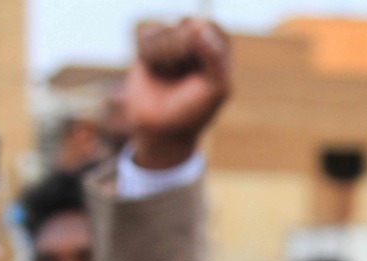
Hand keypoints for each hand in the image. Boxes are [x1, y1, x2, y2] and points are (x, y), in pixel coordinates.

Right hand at [124, 18, 230, 168]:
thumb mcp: (217, 88)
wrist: (161, 131)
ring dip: (165, 56)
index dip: (203, 48)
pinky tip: (154, 69)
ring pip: (166, 31)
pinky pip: (148, 35)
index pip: (211, 30)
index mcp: (218, 50)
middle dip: (182, 52)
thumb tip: (198, 25)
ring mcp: (173, 43)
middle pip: (188, 26)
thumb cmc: (194, 111)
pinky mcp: (150, 46)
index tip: (202, 72)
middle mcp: (197, 43)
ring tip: (168, 76)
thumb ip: (216, 56)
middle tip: (180, 75)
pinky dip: (150, 55)